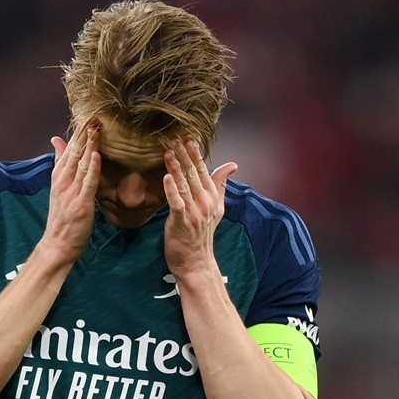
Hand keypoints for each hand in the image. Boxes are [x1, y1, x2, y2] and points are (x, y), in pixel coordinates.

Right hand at [42, 122, 100, 262]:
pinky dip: (92, 167)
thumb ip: (60, 162)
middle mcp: (63, 180)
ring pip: (81, 163)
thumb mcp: (58, 186)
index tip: (87, 113)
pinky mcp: (81, 203)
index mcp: (58, 175)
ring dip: (89, 145)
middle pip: (74, 152)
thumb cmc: (62, 216)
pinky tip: (96, 154)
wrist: (57, 244)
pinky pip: (88, 182)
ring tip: (96, 127)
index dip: (78, 130)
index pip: (69, 147)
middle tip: (94, 113)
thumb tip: (56, 139)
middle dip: (84, 133)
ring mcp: (71, 191)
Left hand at [162, 138, 236, 274]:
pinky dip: (172, 190)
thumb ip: (220, 185)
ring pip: (184, 184)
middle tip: (175, 137)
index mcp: (212, 197)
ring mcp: (194, 212)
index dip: (196, 154)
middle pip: (194, 174)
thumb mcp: (215, 207)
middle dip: (184, 155)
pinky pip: (177, 203)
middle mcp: (205, 202)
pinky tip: (166, 177)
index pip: (205, 171)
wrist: (197, 261)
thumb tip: (232, 165)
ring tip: (168, 151)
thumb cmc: (201, 233)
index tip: (189, 137)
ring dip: (176, 167)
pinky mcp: (182, 222)